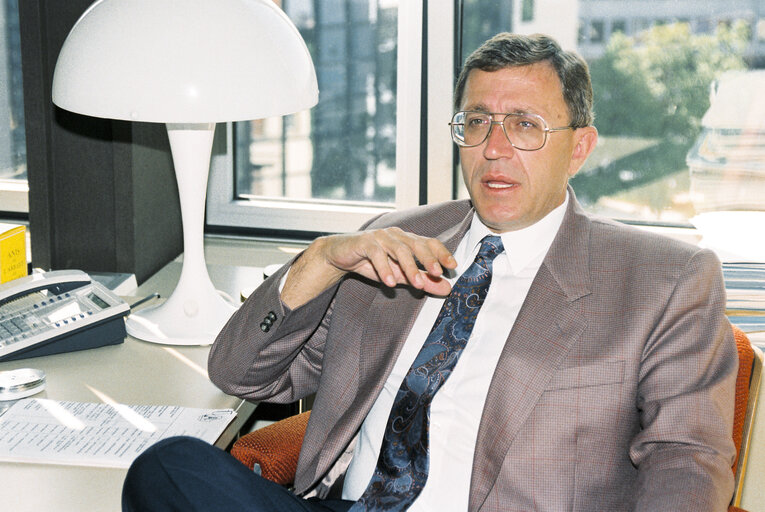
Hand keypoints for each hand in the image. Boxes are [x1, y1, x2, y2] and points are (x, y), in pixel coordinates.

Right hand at [321, 227, 456, 294]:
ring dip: (409, 267)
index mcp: (407, 239)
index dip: (442, 252)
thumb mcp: (400, 275)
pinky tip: (391, 282)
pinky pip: (377, 254)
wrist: (340, 256)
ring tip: (417, 284)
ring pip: (399, 249)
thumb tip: (447, 289)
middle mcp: (396, 235)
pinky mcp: (364, 242)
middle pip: (416, 244)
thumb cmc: (372, 263)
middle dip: (428, 259)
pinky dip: (385, 268)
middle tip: (437, 273)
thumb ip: (423, 280)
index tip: (452, 266)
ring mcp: (380, 237)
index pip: (429, 242)